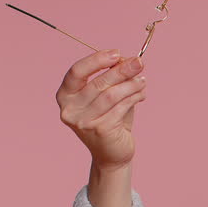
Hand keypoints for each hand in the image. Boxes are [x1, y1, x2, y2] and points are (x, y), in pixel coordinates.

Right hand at [56, 49, 147, 168]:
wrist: (112, 154)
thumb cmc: (109, 120)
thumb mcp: (108, 95)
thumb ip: (113, 78)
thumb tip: (127, 60)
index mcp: (65, 95)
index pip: (76, 72)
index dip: (97, 60)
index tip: (117, 53)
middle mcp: (70, 109)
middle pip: (97, 83)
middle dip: (121, 70)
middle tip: (139, 63)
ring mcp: (83, 121)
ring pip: (111, 95)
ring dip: (130, 85)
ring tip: (142, 80)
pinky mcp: (99, 130)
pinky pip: (120, 107)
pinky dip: (133, 97)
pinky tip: (141, 94)